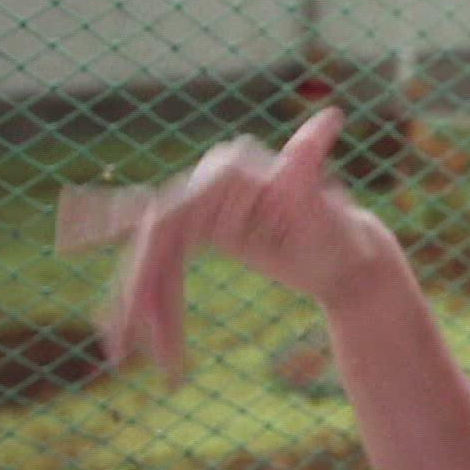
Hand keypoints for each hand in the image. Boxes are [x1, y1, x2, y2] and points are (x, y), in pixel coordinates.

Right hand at [102, 109, 403, 385]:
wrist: (348, 256)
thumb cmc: (339, 234)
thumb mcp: (323, 209)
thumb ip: (310, 165)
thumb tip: (332, 115)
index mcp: (230, 168)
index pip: (172, 216)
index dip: (151, 264)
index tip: (140, 308)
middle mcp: (208, 180)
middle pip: (153, 240)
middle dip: (137, 292)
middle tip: (120, 342)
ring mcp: (201, 206)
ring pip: (152, 261)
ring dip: (138, 308)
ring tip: (121, 353)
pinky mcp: (199, 232)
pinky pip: (162, 270)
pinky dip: (151, 305)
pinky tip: (134, 342)